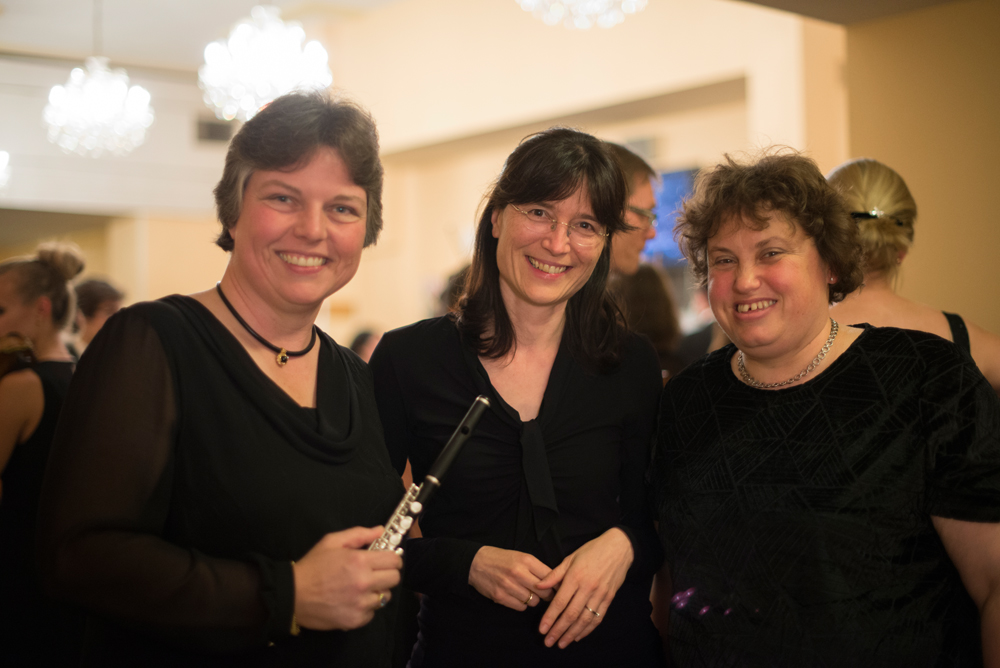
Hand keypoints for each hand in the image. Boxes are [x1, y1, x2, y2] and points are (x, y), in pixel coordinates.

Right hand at [292, 526, 401, 630]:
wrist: (292, 595)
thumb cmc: (312, 566)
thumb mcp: (332, 541)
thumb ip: (359, 534)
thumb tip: (380, 530)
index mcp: (360, 561)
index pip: (394, 560)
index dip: (391, 558)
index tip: (384, 560)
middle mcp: (364, 583)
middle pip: (395, 579)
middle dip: (387, 574)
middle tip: (374, 573)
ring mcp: (360, 604)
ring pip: (385, 597)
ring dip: (377, 591)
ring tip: (361, 588)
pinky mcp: (355, 621)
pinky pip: (372, 613)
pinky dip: (366, 608)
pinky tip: (352, 601)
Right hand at [469, 546, 553, 610]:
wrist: (476, 563)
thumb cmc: (501, 559)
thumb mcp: (521, 556)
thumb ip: (537, 568)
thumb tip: (556, 582)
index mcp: (526, 560)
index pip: (550, 577)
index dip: (556, 584)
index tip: (557, 589)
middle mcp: (518, 573)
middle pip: (544, 592)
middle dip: (546, 595)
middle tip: (544, 594)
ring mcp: (509, 586)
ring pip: (533, 602)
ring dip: (533, 600)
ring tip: (526, 592)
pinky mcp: (500, 597)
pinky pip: (521, 607)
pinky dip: (522, 604)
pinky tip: (517, 597)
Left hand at [536, 528, 632, 647]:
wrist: (619, 548)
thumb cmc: (591, 551)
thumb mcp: (570, 558)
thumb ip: (554, 574)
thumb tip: (539, 586)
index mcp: (575, 577)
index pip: (560, 602)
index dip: (550, 618)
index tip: (542, 629)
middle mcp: (587, 588)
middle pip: (571, 614)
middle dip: (558, 630)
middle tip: (548, 642)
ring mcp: (600, 594)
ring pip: (585, 619)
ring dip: (572, 634)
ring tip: (562, 643)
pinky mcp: (609, 598)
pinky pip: (598, 618)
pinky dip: (588, 629)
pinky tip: (579, 636)